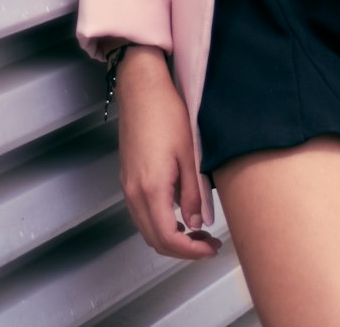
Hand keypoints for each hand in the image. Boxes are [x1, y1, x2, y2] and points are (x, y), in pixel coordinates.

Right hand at [115, 48, 223, 259]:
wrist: (141, 89)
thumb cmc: (167, 114)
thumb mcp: (189, 154)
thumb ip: (193, 193)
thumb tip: (197, 223)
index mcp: (150, 189)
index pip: (169, 238)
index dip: (191, 251)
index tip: (211, 248)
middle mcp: (134, 193)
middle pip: (154, 240)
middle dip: (182, 249)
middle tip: (208, 243)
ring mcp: (127, 186)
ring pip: (146, 228)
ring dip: (170, 237)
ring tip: (197, 232)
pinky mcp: (127, 177)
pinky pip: (141, 213)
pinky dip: (160, 222)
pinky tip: (179, 214)